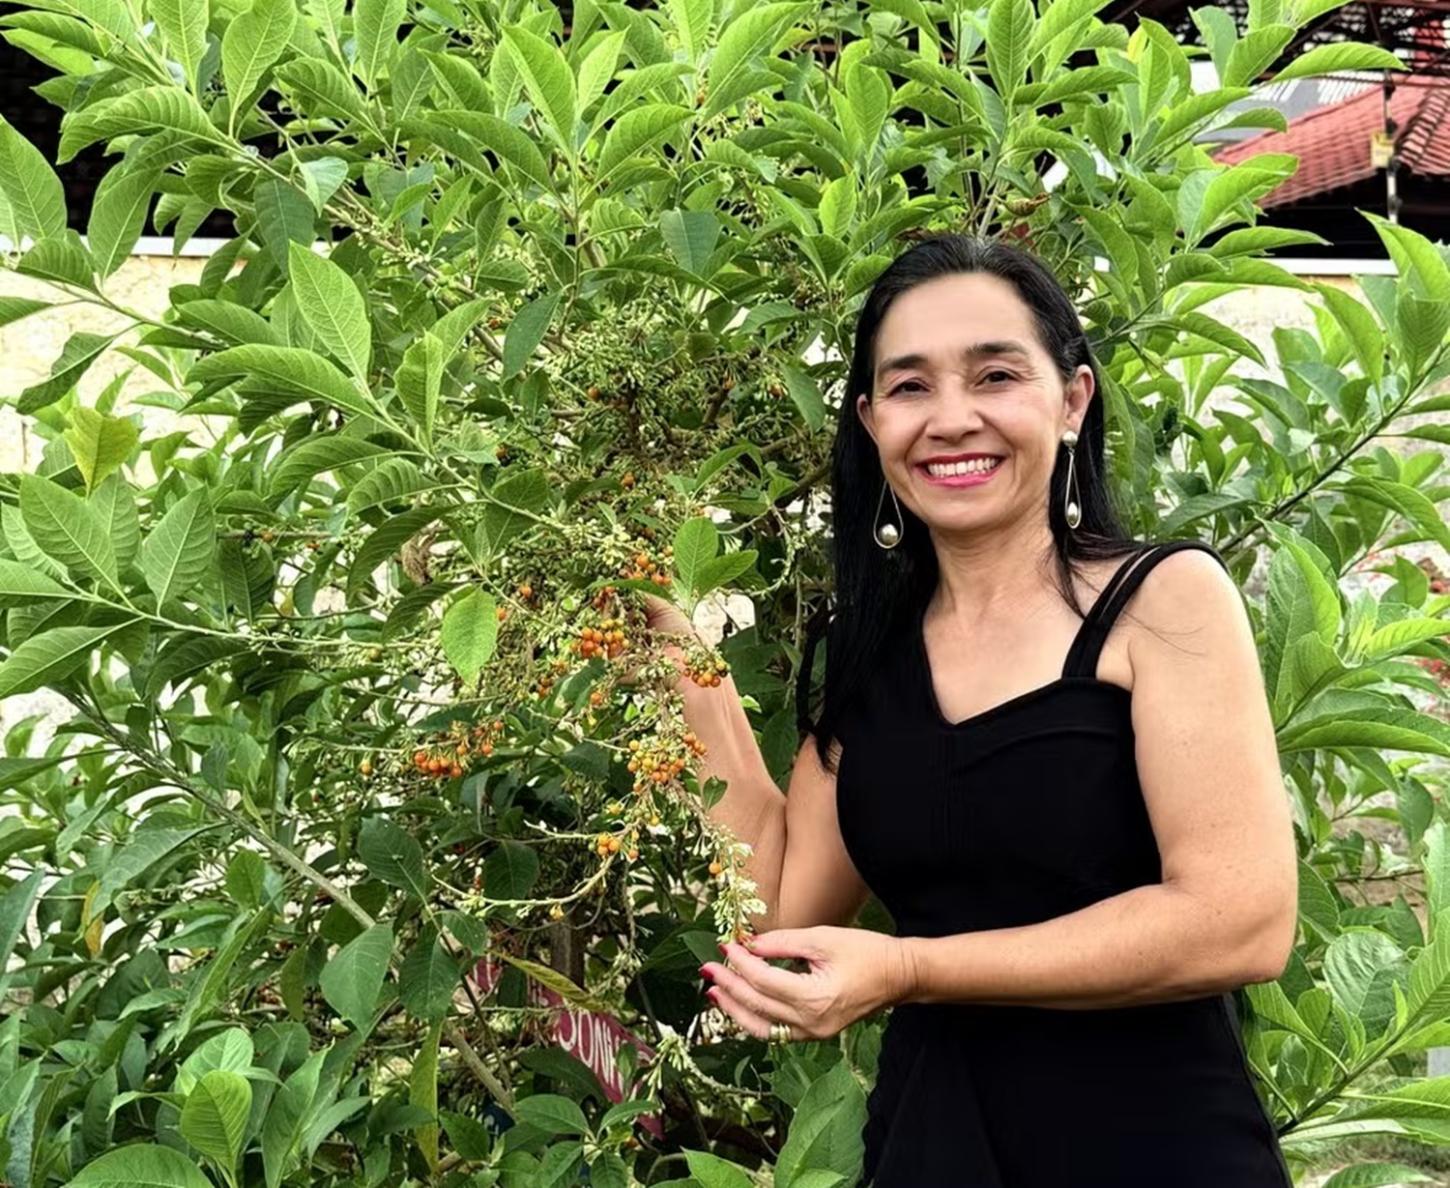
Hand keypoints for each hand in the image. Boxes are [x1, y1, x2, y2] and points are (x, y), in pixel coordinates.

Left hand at [699, 927, 917, 1041]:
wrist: (899, 976)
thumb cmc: (867, 953)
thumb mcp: (822, 939)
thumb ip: (781, 943)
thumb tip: (748, 944)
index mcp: (815, 998)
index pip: (763, 981)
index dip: (740, 962)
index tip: (725, 944)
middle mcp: (811, 1023)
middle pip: (757, 1005)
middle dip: (730, 985)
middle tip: (708, 967)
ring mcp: (813, 1033)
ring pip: (761, 1027)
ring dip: (735, 1009)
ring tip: (714, 991)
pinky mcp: (815, 1033)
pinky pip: (775, 1031)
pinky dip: (754, 1018)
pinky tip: (740, 1004)